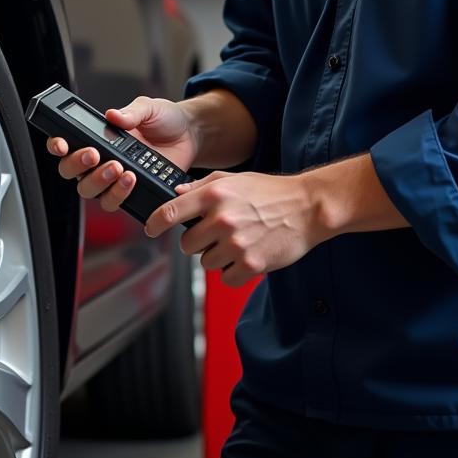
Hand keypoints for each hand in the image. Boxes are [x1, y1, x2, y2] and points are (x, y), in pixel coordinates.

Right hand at [46, 96, 197, 211]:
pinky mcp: (129, 193)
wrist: (189, 135)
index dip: (57, 145)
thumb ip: (131, 112)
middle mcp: (99, 160)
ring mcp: (112, 179)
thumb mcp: (149, 108)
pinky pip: (114, 203)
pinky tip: (133, 180)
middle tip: (95, 155)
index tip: (62, 144)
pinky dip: (120, 194)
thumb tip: (113, 115)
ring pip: (90, 191)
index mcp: (96, 136)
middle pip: (71, 172)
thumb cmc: (164, 119)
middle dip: (78, 165)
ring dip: (100, 182)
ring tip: (121, 169)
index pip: (66, 144)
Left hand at [145, 170, 320, 285]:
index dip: (154, 223)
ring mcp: (236, 244)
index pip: (170, 212)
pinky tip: (247, 255)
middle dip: (197, 242)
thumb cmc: (271, 192)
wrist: (307, 207)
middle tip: (217, 234)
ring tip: (238, 242)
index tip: (150, 228)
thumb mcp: (234, 180)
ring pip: (206, 263)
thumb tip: (176, 194)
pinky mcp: (251, 264)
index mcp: (214, 195)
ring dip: (217, 257)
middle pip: (186, 245)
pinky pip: (226, 278)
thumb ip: (202, 186)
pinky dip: (234, 271)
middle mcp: (222, 219)